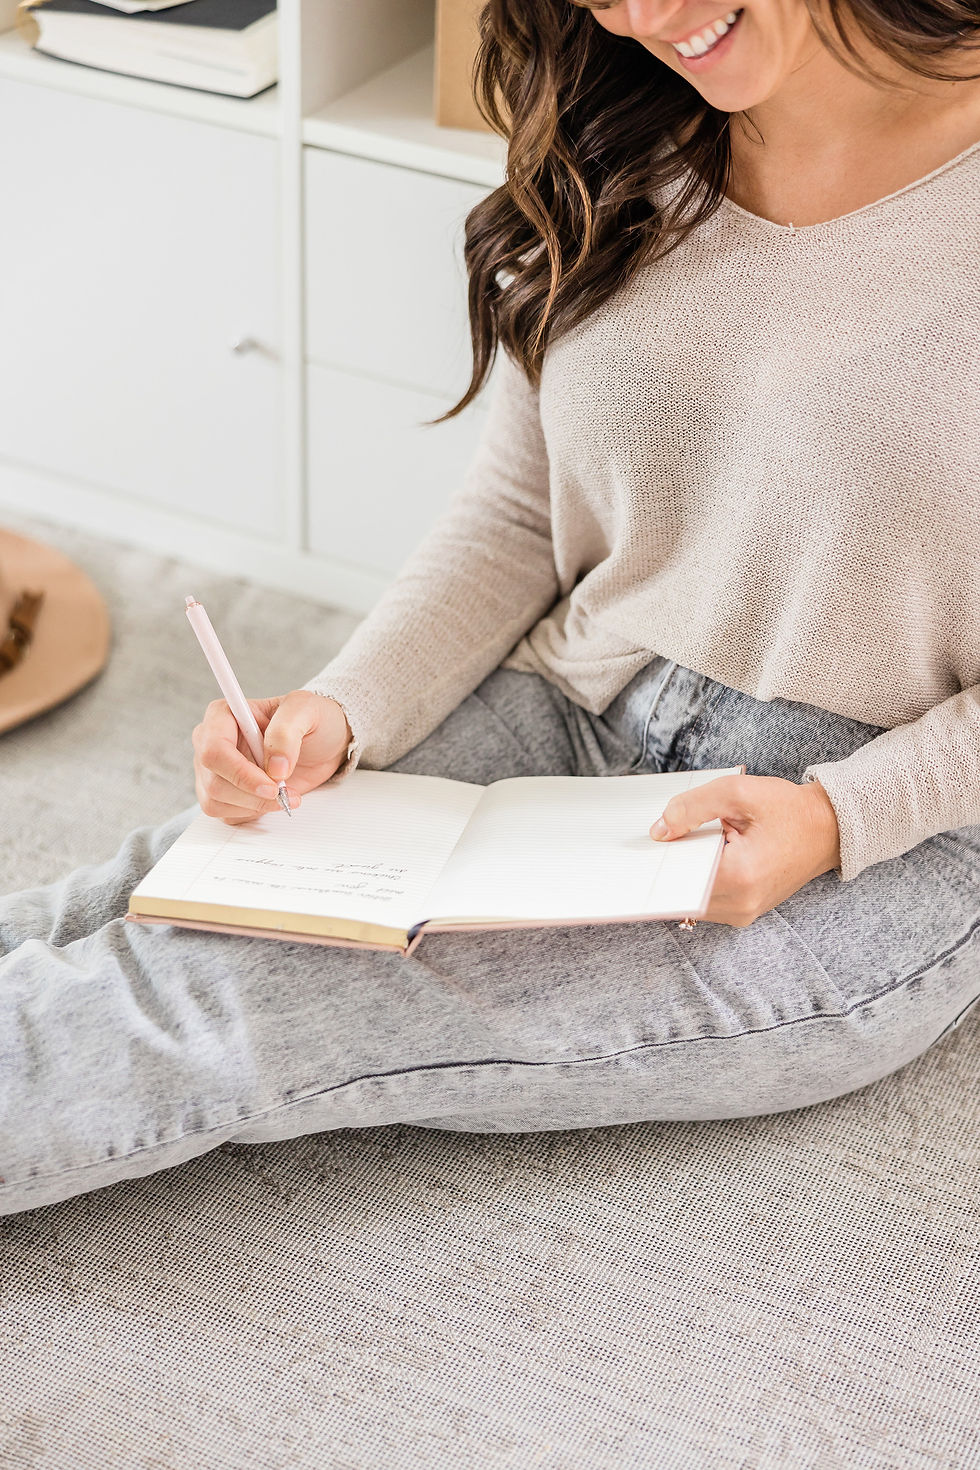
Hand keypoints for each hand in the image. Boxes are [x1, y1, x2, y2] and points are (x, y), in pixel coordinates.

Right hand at [192, 690, 351, 824]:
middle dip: (252, 794)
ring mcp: (215, 770)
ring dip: (255, 805)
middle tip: (283, 791)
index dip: (241, 773)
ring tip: (284, 794)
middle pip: (214, 782)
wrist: (324, 743)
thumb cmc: (312, 720)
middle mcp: (211, 742)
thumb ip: (286, 732)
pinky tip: (272, 799)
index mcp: (223, 715)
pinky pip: (226, 814)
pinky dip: (252, 813)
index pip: (214, 750)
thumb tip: (274, 767)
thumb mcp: (306, 710)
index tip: (272, 784)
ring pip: (216, 802)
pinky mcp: (224, 793)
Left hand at [650, 773, 840, 926]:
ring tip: (689, 842)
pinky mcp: (745, 912)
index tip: (649, 843)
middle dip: (671, 864)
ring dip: (685, 873)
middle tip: (664, 837)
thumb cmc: (789, 809)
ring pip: (691, 899)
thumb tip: (658, 831)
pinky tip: (703, 854)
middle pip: (681, 891)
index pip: (678, 878)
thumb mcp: (738, 792)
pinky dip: (698, 879)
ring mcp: (743, 913)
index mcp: (740, 876)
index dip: (659, 858)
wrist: (828, 829)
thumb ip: (692, 807)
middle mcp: (741, 905)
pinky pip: (706, 899)